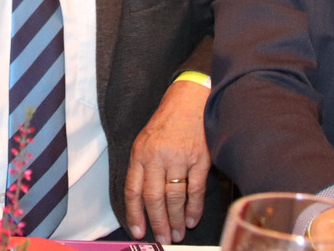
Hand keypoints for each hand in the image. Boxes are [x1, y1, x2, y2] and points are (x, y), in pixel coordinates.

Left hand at [125, 79, 210, 243]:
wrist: (191, 97)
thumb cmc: (168, 120)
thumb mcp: (146, 139)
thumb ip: (144, 166)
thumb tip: (143, 202)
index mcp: (140, 152)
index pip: (133, 190)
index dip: (134, 214)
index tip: (138, 231)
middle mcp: (157, 156)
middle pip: (154, 198)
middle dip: (158, 222)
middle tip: (162, 238)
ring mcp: (180, 157)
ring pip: (175, 197)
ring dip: (175, 219)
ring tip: (177, 233)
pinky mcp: (200, 157)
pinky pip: (195, 189)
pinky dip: (194, 208)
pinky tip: (191, 219)